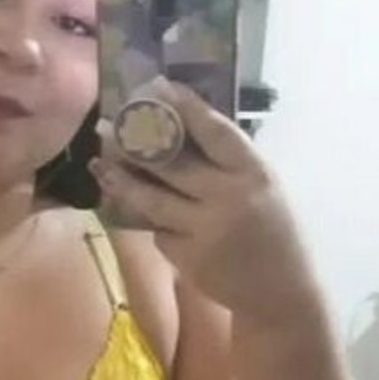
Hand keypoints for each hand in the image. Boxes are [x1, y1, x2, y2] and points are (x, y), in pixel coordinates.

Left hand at [91, 79, 323, 324]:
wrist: (279, 293)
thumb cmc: (272, 232)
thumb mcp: (263, 188)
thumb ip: (229, 163)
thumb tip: (184, 127)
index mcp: (254, 173)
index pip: (215, 130)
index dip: (185, 106)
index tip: (158, 86)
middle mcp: (228, 198)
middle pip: (172, 163)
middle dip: (136, 142)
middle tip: (109, 125)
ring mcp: (204, 230)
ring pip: (152, 199)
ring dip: (121, 180)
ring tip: (99, 164)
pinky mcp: (187, 258)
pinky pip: (159, 229)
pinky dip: (150, 219)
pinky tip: (137, 209)